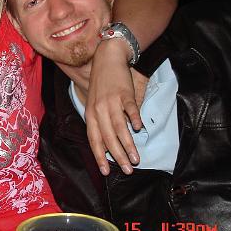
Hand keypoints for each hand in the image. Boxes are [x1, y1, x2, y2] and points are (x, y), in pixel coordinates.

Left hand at [85, 39, 142, 175]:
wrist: (107, 58)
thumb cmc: (102, 85)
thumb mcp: (95, 104)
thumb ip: (101, 122)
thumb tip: (109, 144)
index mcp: (91, 114)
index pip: (94, 139)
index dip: (99, 156)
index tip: (106, 172)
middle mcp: (99, 109)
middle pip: (108, 137)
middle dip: (118, 156)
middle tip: (128, 170)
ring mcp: (111, 101)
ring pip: (119, 127)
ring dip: (128, 144)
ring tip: (136, 158)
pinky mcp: (124, 93)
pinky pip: (130, 109)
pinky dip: (135, 119)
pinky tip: (140, 129)